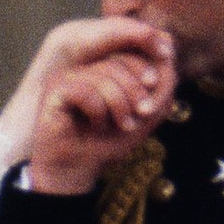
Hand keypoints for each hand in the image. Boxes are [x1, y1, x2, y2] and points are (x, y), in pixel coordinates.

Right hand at [0, 17, 176, 194]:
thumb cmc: (108, 142)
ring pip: (104, 77)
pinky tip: (95, 126)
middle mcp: (85, 69)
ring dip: (119, 107)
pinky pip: (86, 92)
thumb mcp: (146, 115)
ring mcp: (68, 77)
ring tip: (119, 125)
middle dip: (136, 92)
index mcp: (104, 70)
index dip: (147, 76)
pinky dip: (99, 113)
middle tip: (140, 116)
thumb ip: (162, 86)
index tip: (150, 108)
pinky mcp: (55, 90)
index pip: (131, 54)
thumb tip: (168, 54)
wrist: (77, 170)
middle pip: (119, 62)